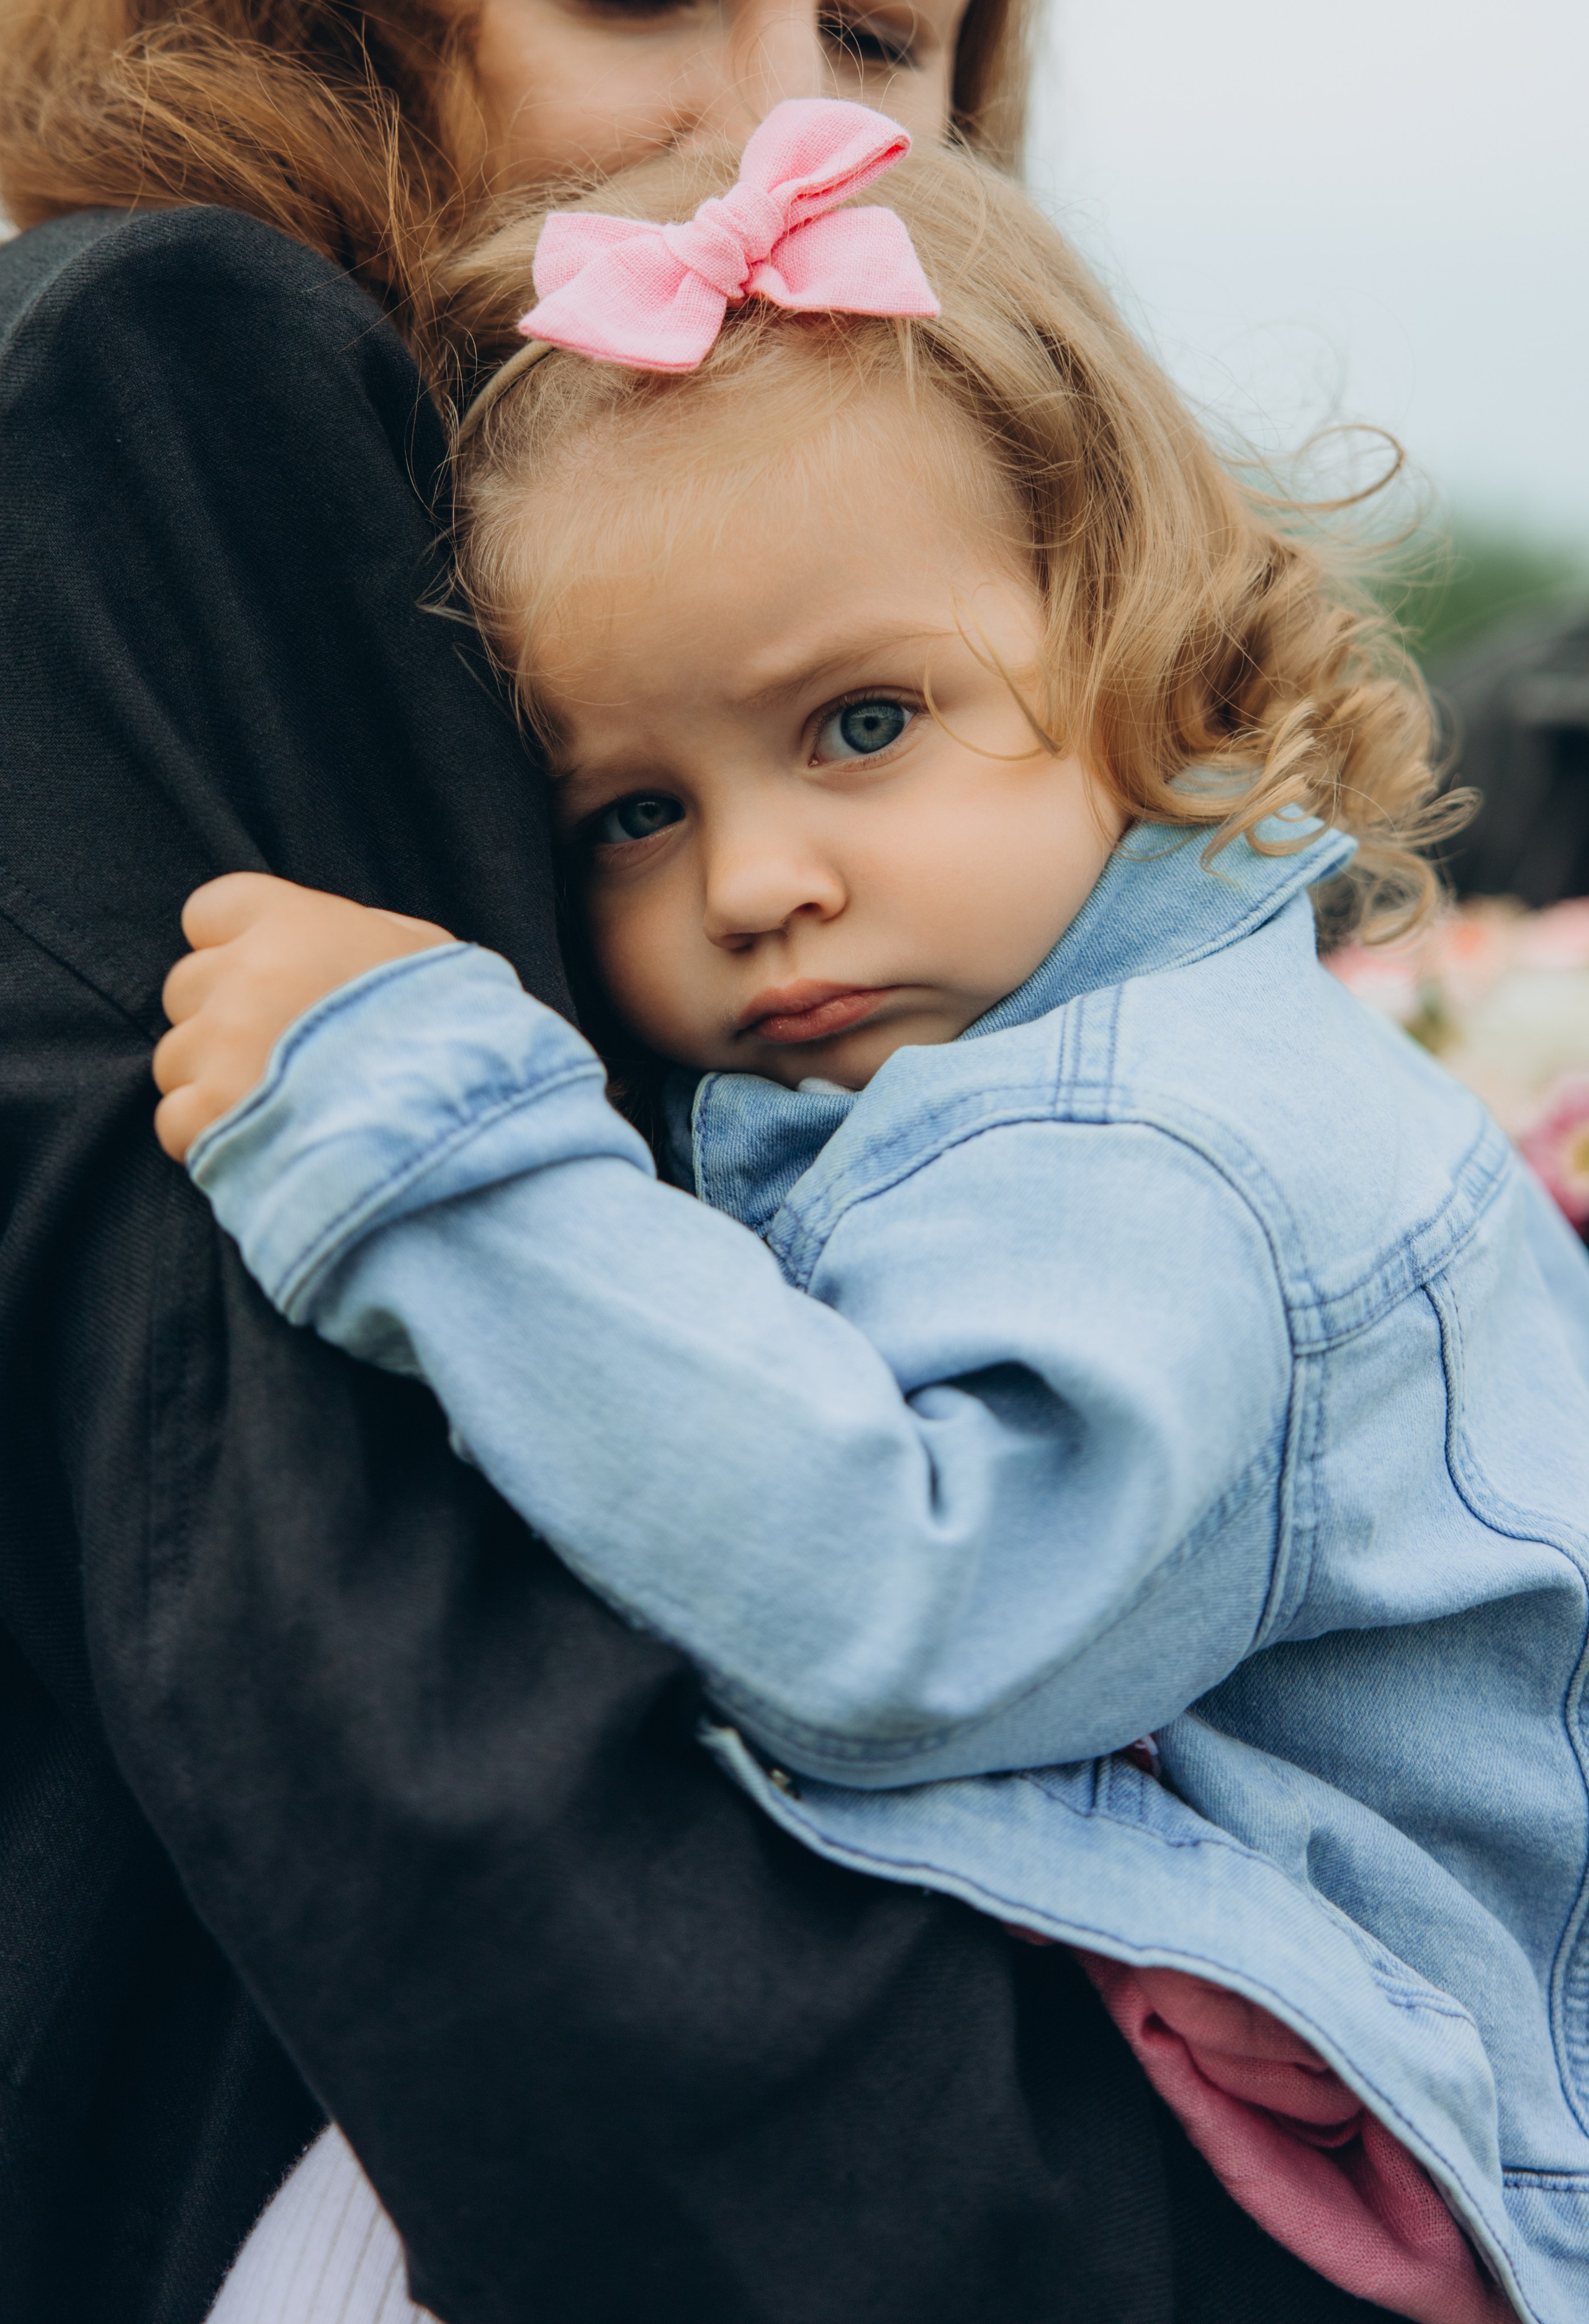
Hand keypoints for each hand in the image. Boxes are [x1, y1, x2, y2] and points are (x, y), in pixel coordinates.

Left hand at [153, 872, 453, 1161]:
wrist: (457, 1125)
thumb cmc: (455, 1033)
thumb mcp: (431, 956)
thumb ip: (371, 933)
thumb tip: (344, 939)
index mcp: (294, 922)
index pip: (209, 911)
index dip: (233, 946)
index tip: (269, 980)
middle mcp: (246, 974)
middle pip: (185, 987)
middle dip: (221, 1019)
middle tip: (282, 1055)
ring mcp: (222, 1046)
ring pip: (176, 1058)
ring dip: (215, 1081)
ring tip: (282, 1106)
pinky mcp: (211, 1116)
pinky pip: (175, 1120)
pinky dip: (209, 1137)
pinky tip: (265, 1142)